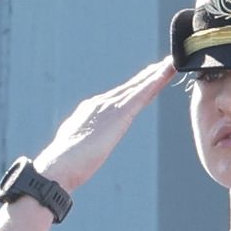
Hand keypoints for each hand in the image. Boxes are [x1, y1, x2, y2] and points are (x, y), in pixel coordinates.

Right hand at [32, 58, 176, 192]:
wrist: (59, 165)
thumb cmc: (64, 165)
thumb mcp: (74, 148)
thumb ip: (82, 142)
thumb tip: (82, 148)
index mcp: (89, 112)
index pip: (116, 98)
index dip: (132, 89)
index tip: (143, 81)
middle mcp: (100, 104)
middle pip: (129, 88)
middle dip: (146, 77)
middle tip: (163, 65)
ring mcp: (110, 107)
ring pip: (138, 87)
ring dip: (156, 75)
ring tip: (170, 64)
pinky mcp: (120, 114)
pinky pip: (143, 93)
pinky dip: (156, 81)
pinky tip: (167, 72)